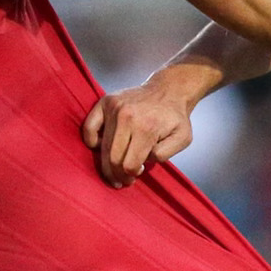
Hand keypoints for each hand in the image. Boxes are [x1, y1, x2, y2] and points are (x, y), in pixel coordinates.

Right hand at [79, 74, 201, 187]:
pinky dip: (92, 142)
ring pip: (101, 147)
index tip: (137, 173)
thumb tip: (143, 160)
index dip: (131, 175)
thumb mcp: (183, 139)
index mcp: (146, 128)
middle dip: (117, 175)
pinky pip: (88, 128)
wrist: (169, 90)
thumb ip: (165, 154)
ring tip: (115, 169)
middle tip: (124, 180)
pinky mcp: (105, 102)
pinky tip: (102, 147)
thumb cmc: (175, 118)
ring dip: (107, 164)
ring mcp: (113, 108)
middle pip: (112, 159)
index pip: (129, 165)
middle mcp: (126, 117)